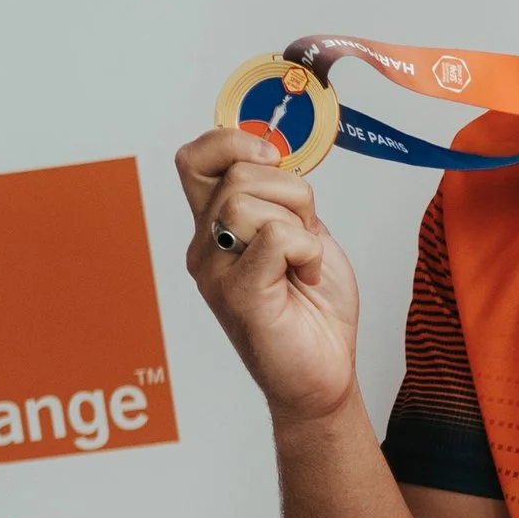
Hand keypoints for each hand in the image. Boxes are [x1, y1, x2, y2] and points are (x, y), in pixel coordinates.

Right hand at [175, 127, 361, 427]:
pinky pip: (272, 237)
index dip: (233, 143)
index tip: (273, 163)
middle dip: (291, 191)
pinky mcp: (238, 294)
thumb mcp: (300, 233)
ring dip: (299, 225)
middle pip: (235, 173)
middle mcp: (206, 247)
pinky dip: (306, 250)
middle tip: (305, 232)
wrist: (323, 374)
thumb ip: (280, 197)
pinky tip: (305, 276)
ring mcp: (217, 272)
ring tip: (303, 261)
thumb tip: (275, 155)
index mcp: (215, 227)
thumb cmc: (311, 308)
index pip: (195, 158)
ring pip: (248, 200)